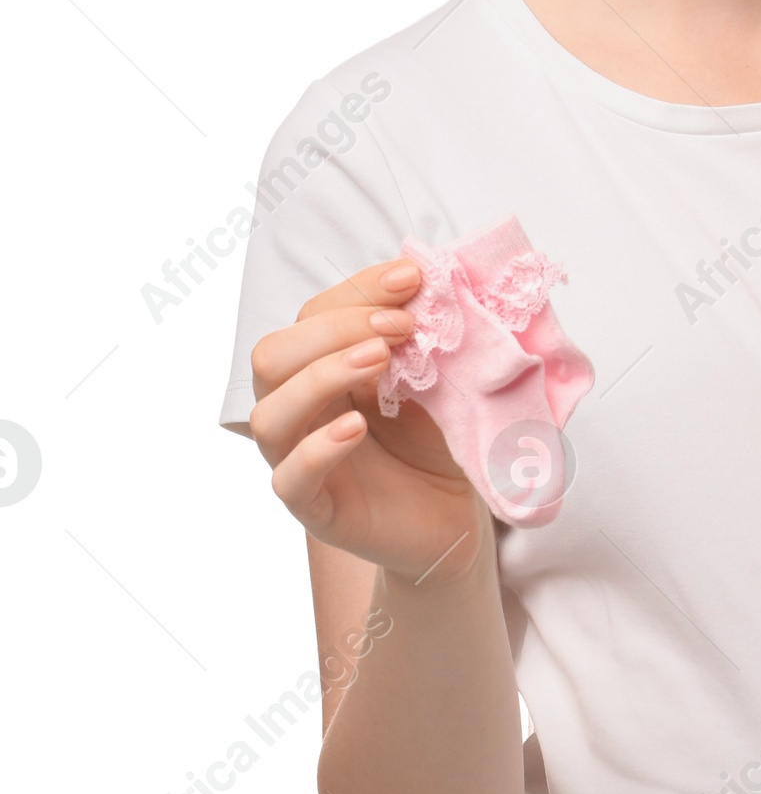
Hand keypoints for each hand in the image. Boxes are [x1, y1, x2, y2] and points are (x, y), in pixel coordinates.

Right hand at [247, 256, 487, 586]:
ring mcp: (299, 460)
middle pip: (272, 356)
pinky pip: (290, 479)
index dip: (357, 291)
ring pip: (269, 413)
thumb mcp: (432, 378)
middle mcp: (300, 411)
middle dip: (335, 329)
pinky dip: (318, 448)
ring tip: (378, 361)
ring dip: (320, 377)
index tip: (412, 279)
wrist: (457, 515)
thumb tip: (421, 281)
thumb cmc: (436, 440)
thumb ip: (417, 337)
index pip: (312, 316)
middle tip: (399, 328)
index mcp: (320, 369)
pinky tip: (356, 427)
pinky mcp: (316, 508)